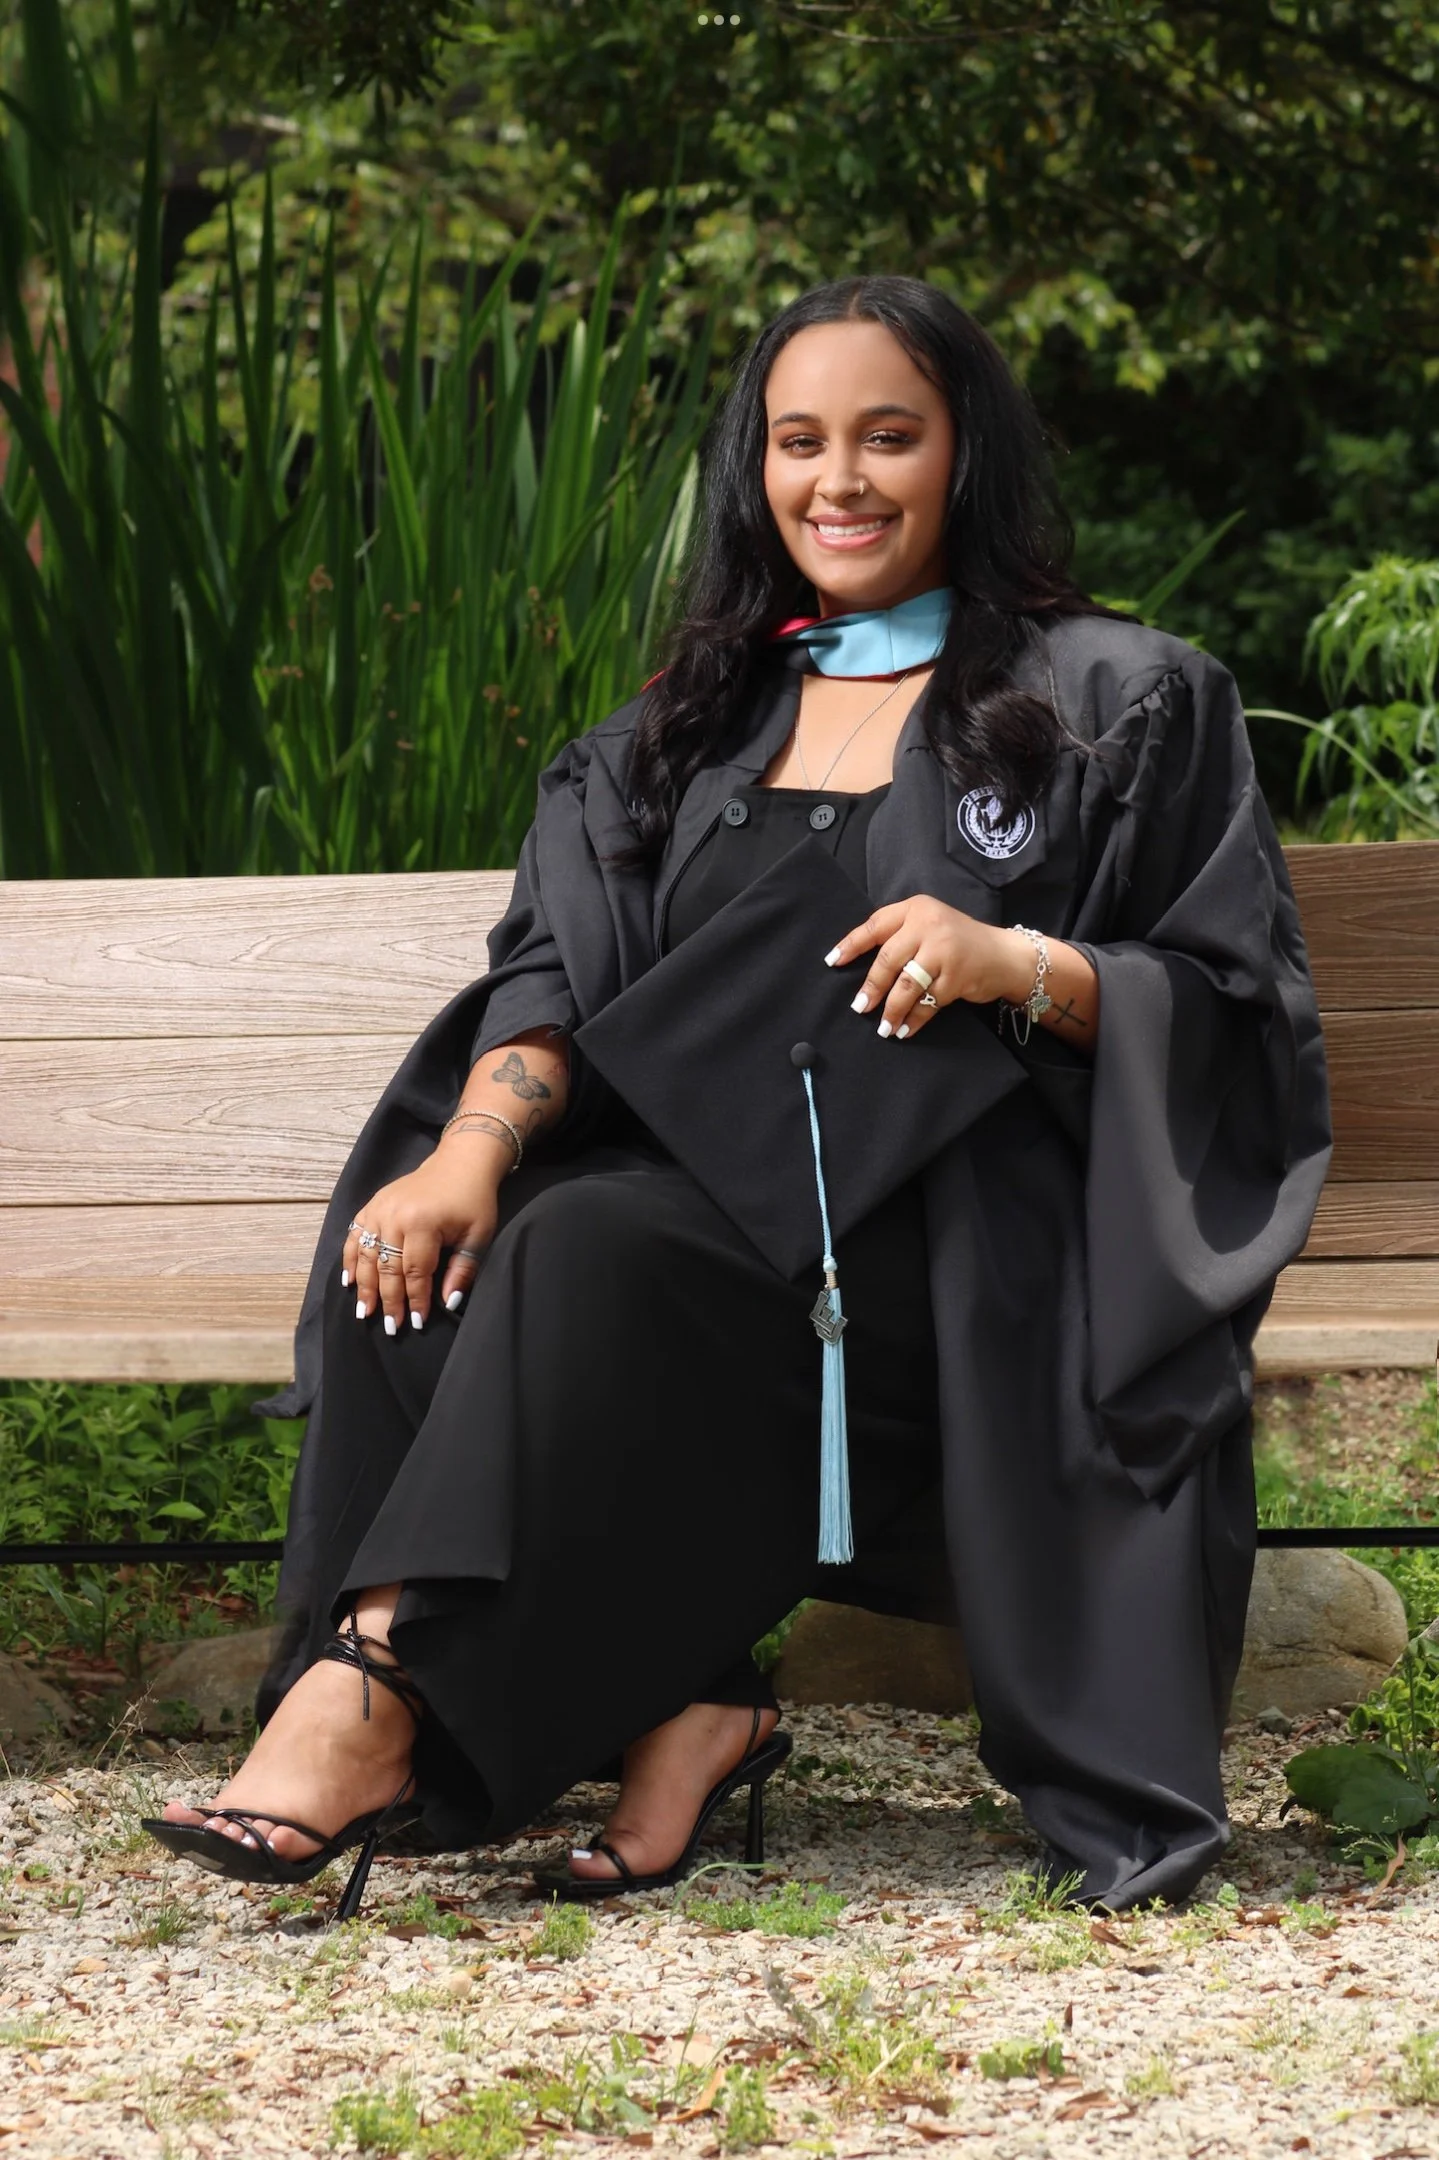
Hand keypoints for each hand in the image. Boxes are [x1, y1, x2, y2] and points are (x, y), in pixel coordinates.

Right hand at [343, 1131, 510, 1333]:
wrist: (459, 1162)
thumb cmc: (473, 1200)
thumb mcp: (478, 1235)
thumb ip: (462, 1270)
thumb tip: (447, 1303)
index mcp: (422, 1223)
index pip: (415, 1272)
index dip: (415, 1300)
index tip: (416, 1323)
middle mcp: (394, 1216)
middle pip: (387, 1268)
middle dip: (388, 1301)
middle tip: (391, 1327)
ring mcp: (379, 1209)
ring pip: (366, 1255)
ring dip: (364, 1286)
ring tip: (364, 1312)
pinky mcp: (372, 1205)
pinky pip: (354, 1235)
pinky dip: (349, 1259)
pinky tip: (349, 1281)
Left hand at [825, 894, 1031, 1039]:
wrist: (1006, 955)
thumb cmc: (961, 942)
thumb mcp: (931, 926)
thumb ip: (902, 936)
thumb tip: (860, 964)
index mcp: (916, 909)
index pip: (875, 925)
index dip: (852, 944)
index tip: (832, 962)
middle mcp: (929, 925)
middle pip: (888, 960)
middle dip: (872, 987)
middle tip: (860, 1006)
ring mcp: (944, 951)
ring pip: (906, 985)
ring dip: (891, 1009)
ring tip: (883, 1028)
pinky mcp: (956, 976)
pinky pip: (927, 1002)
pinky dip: (915, 1018)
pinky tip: (906, 1029)